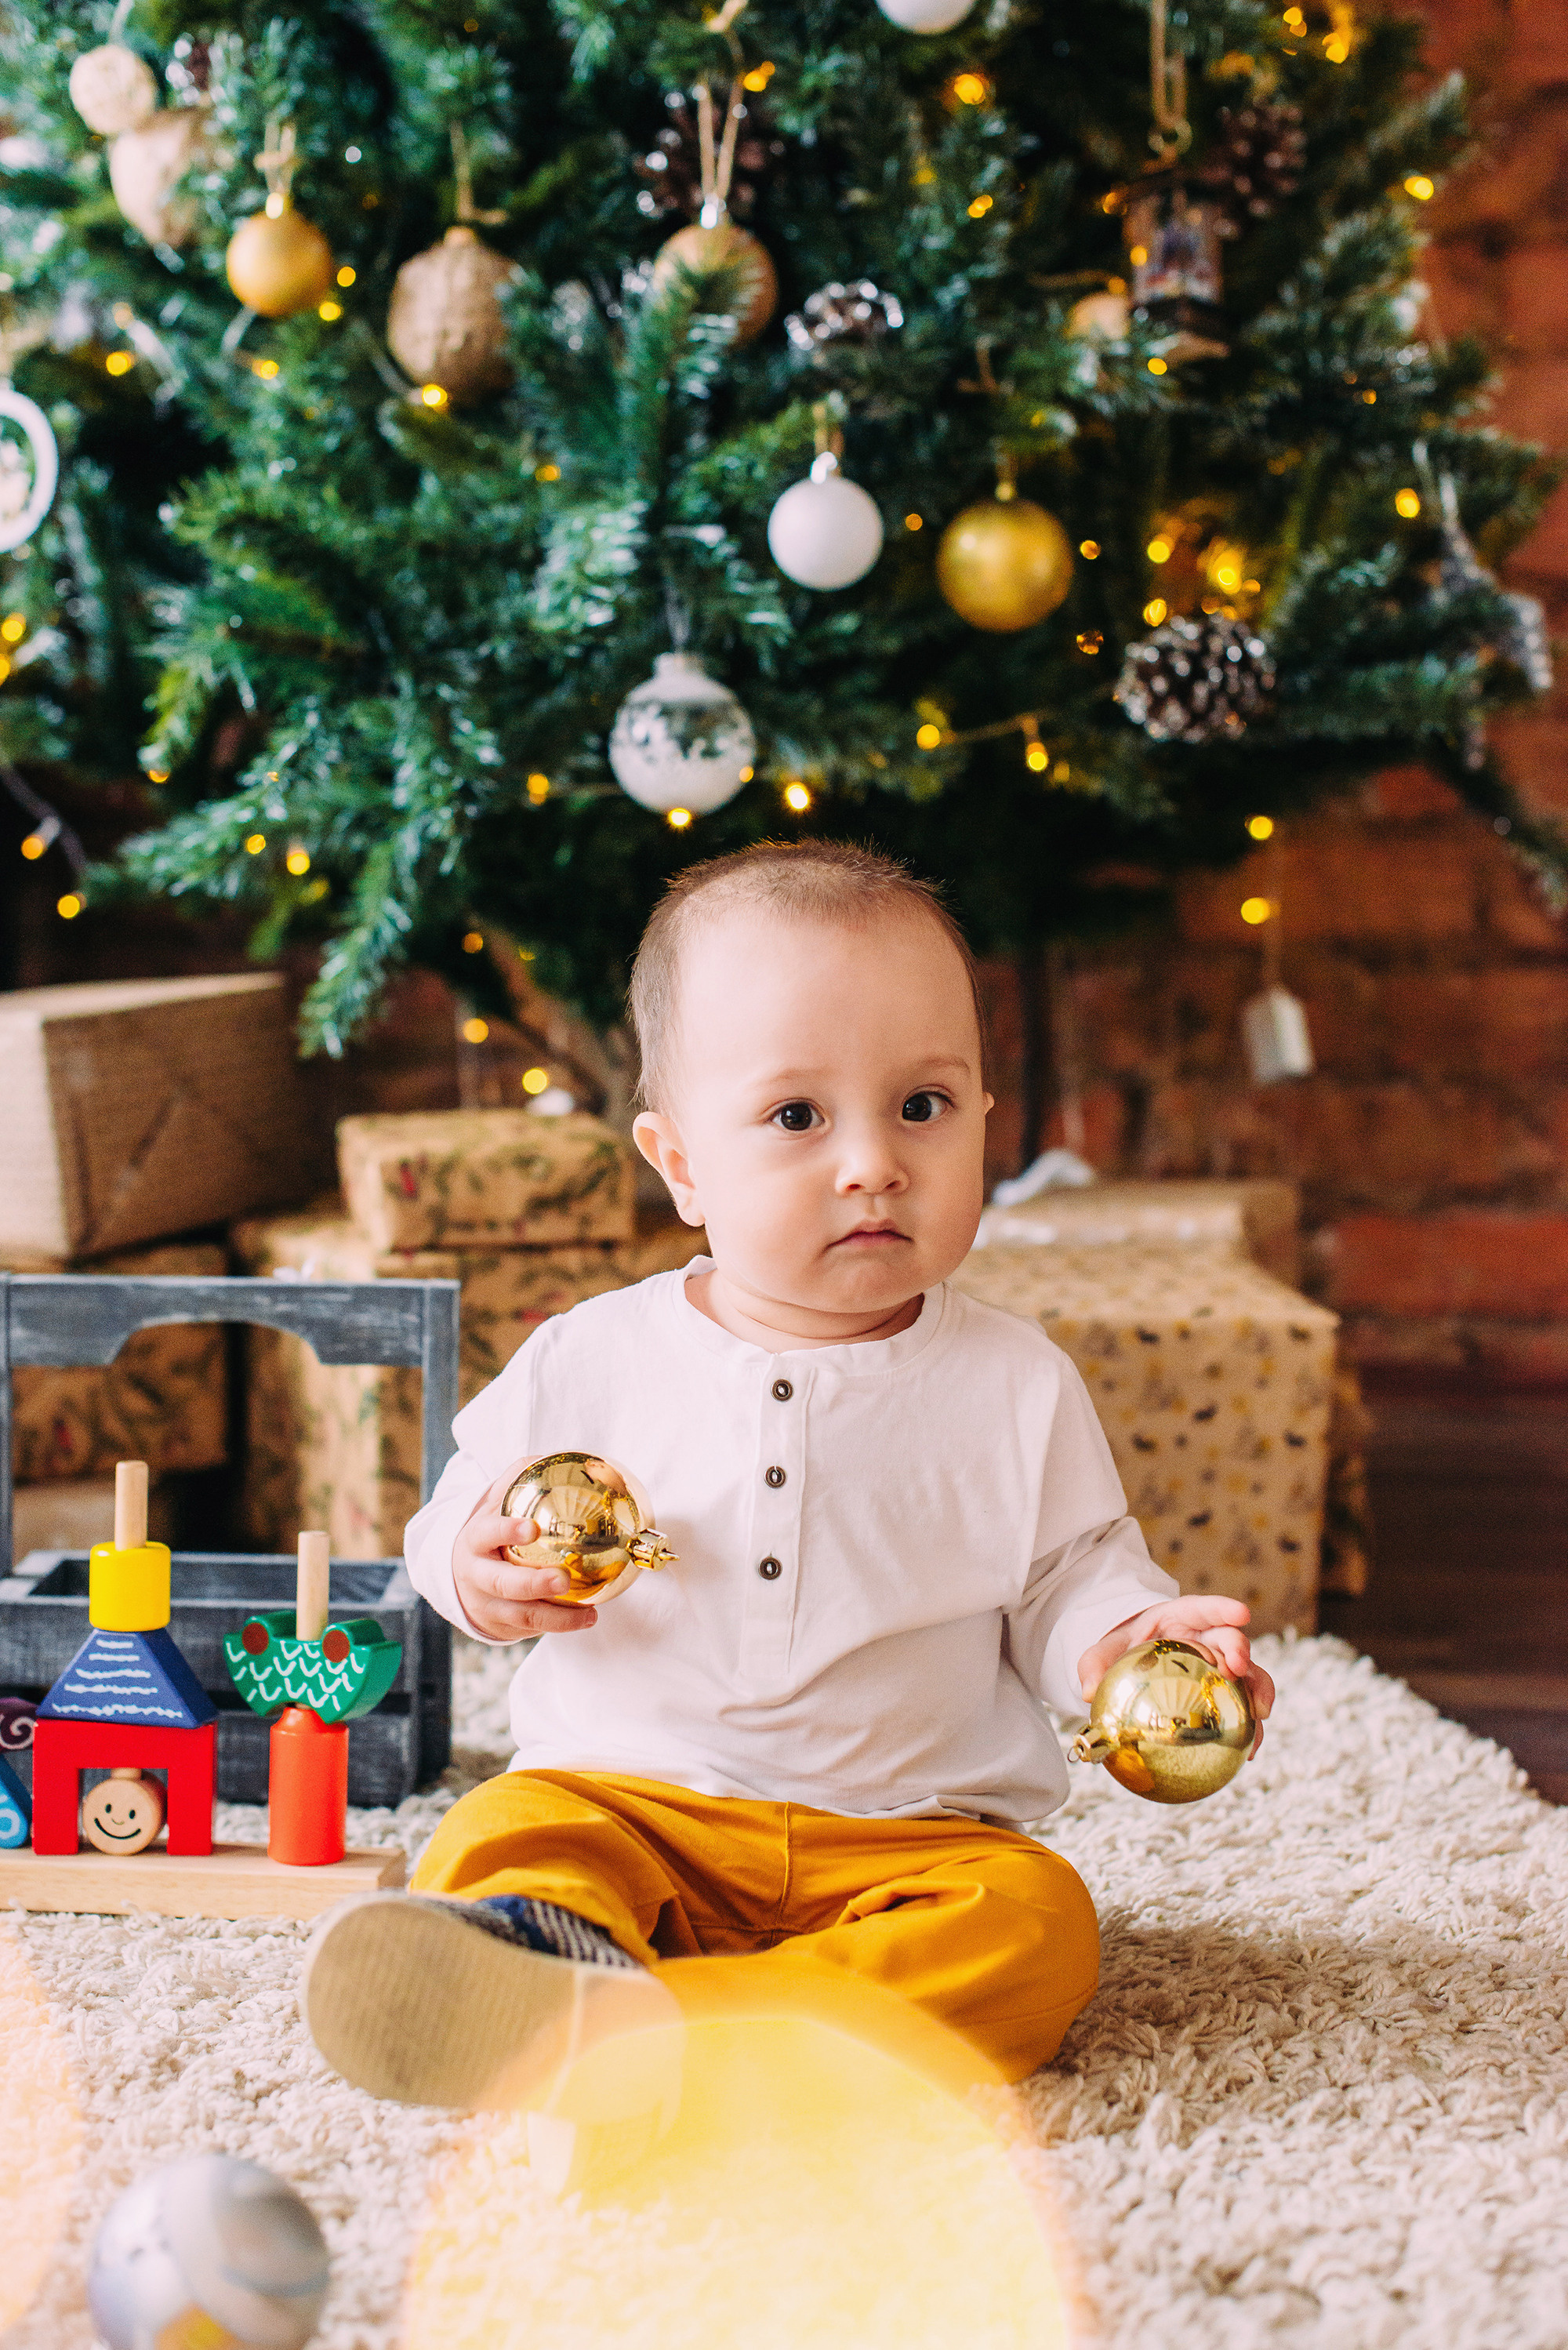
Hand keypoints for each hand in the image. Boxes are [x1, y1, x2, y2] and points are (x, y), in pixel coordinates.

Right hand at [452, 1464, 598, 1642]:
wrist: (461, 1573)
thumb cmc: (490, 1532)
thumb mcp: (496, 1503)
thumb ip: (520, 1479)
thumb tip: (558, 1457)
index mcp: (474, 1540)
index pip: (486, 1533)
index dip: (506, 1530)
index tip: (532, 1528)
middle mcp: (475, 1575)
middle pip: (502, 1583)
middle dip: (533, 1583)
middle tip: (563, 1579)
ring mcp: (485, 1604)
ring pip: (520, 1614)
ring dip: (556, 1617)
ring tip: (589, 1614)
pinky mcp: (499, 1627)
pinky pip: (529, 1628)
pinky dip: (558, 1625)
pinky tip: (584, 1618)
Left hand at [1076, 1595, 1273, 1757]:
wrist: (1134, 1665)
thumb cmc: (1123, 1650)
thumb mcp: (1103, 1651)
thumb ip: (1094, 1664)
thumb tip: (1086, 1690)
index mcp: (1181, 1619)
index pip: (1205, 1609)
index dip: (1225, 1609)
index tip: (1242, 1613)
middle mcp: (1207, 1639)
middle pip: (1231, 1640)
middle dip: (1240, 1650)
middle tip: (1238, 1667)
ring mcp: (1220, 1667)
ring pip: (1249, 1674)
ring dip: (1259, 1689)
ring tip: (1260, 1713)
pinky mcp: (1224, 1693)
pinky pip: (1242, 1707)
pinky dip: (1249, 1727)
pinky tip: (1248, 1751)